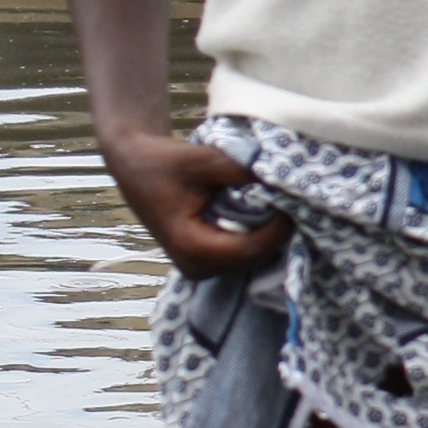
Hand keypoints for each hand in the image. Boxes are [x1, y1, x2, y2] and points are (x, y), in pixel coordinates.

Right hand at [102, 130, 288, 281]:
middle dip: (277, 231)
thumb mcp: (201, 160)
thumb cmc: (162, 162)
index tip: (292, 199)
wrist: (135, 165)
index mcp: (191, 248)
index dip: (278, 228)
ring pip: (252, 259)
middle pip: (254, 258)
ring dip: (269, 234)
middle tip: (292, 199)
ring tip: (280, 203)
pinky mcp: (206, 260)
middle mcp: (196, 267)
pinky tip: (266, 211)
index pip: (251, 249)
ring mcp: (201, 267)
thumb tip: (280, 176)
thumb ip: (240, 169)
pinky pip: (243, 254)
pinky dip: (258, 235)